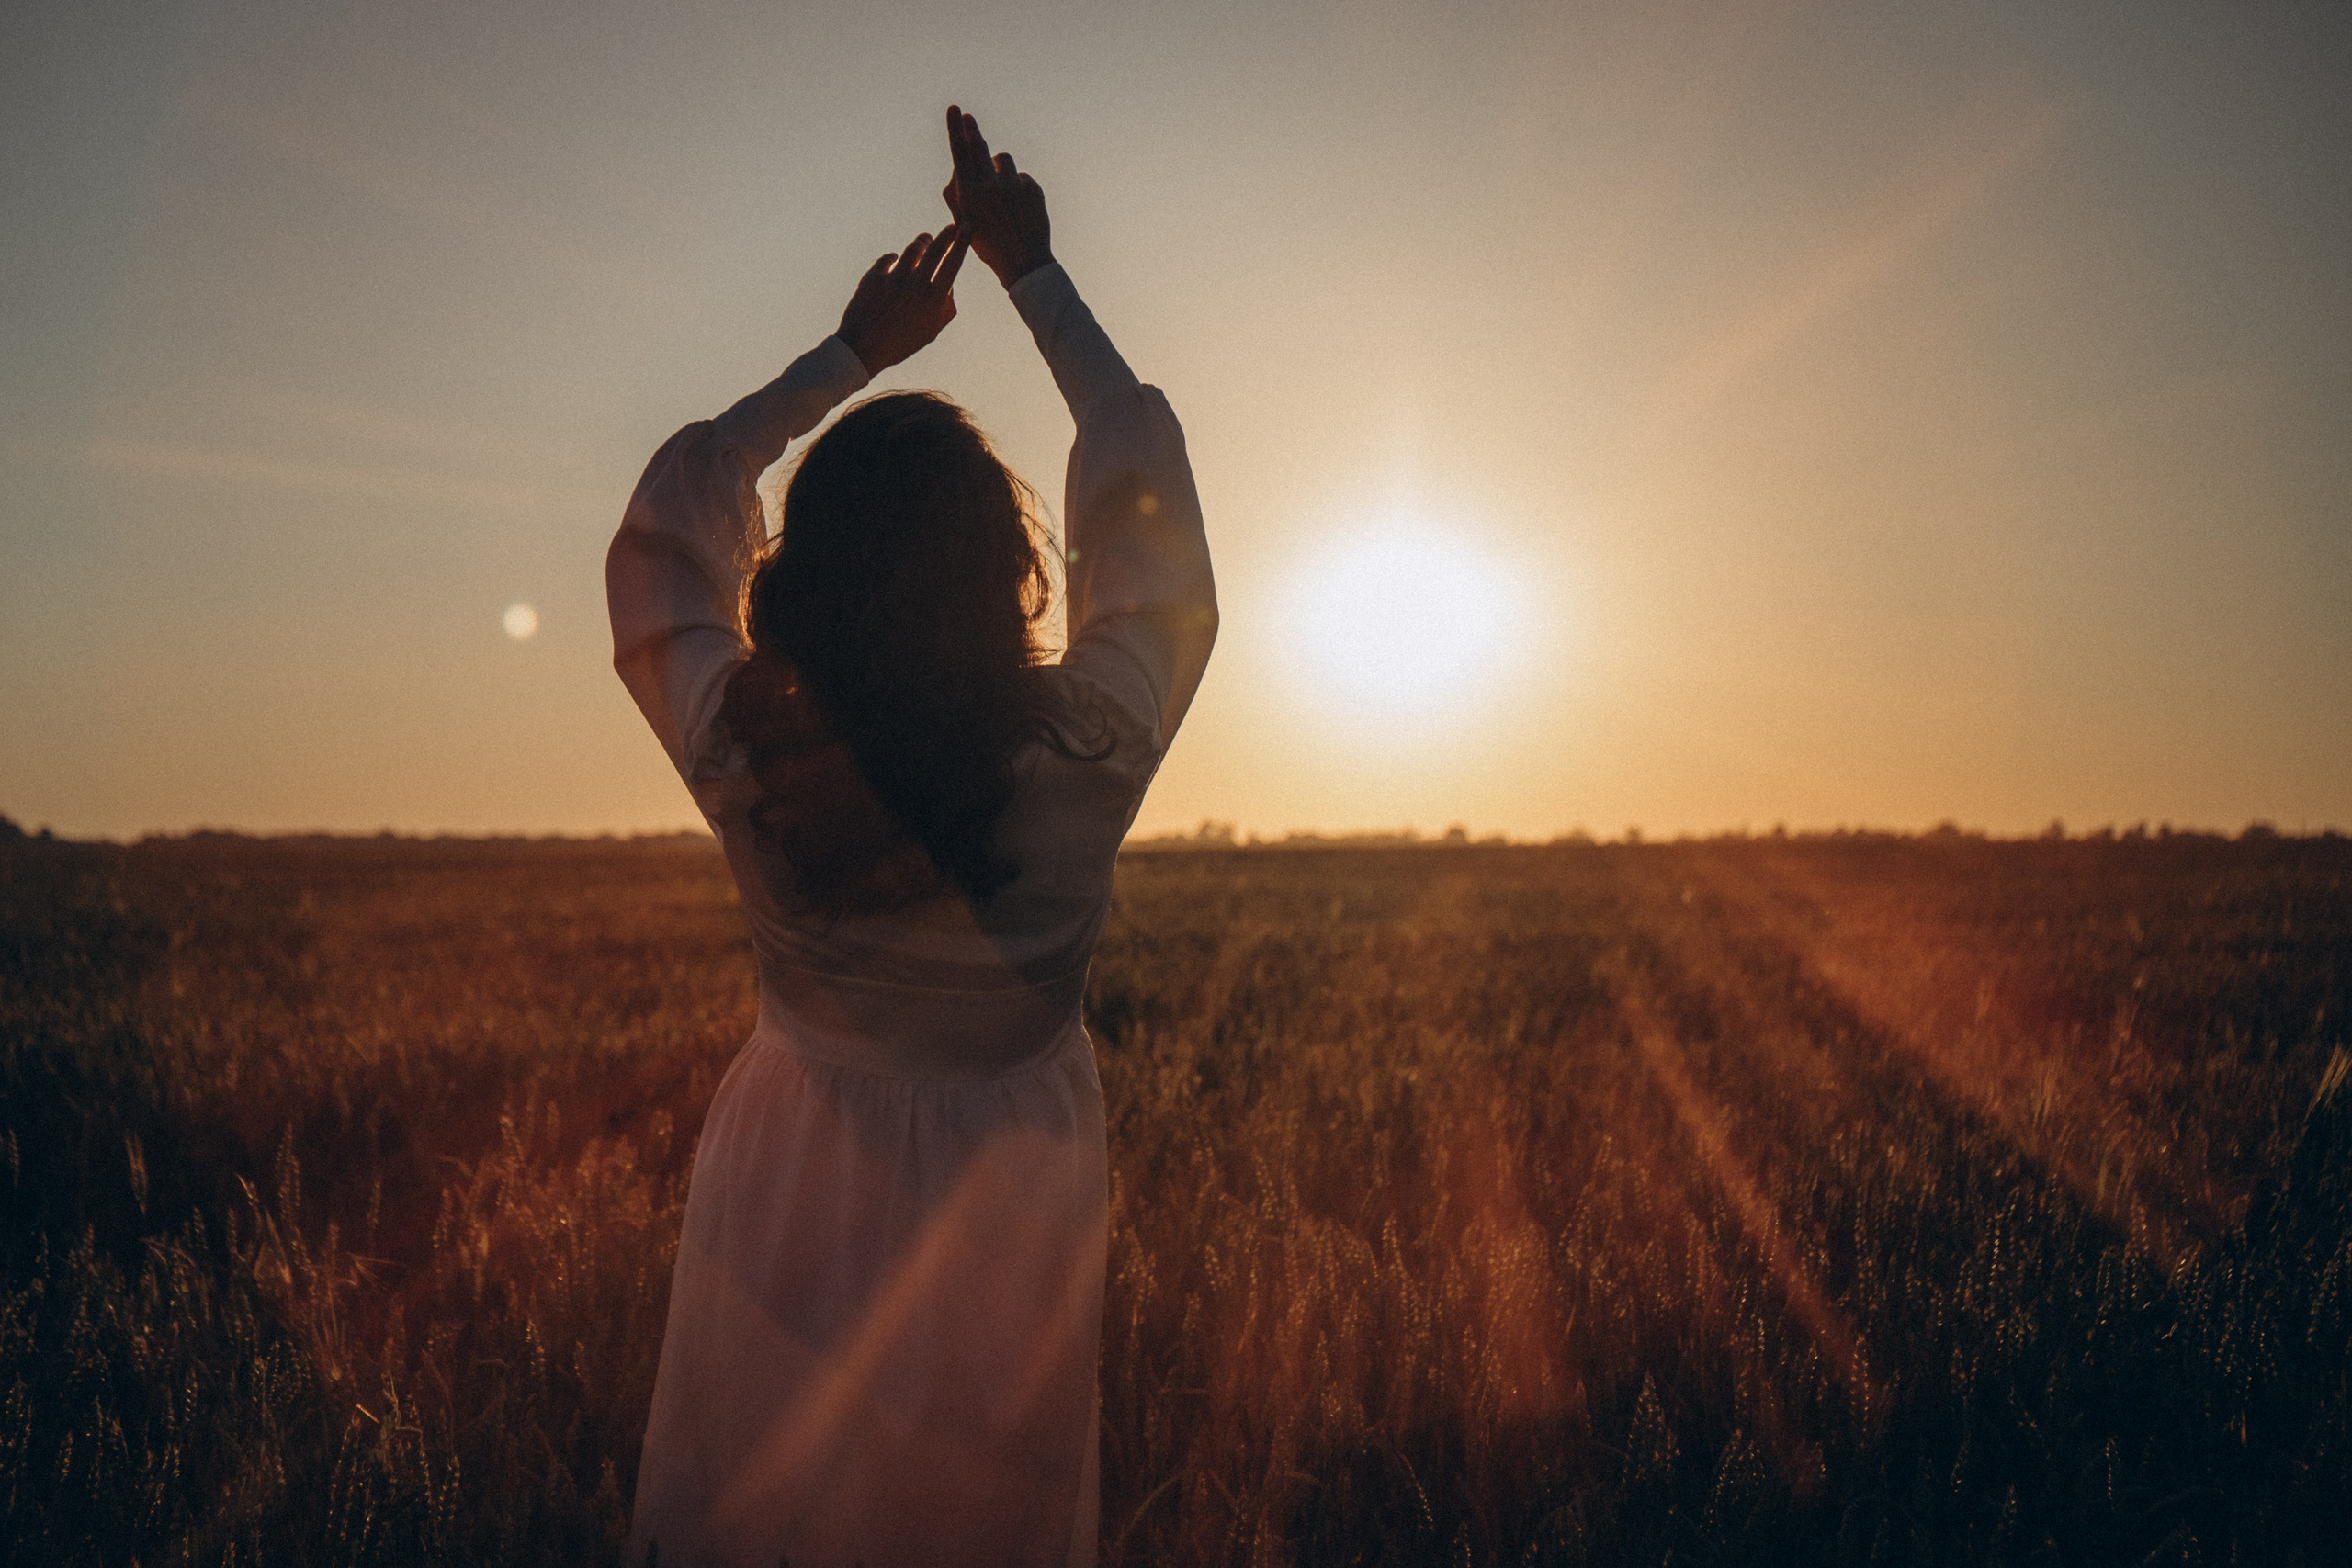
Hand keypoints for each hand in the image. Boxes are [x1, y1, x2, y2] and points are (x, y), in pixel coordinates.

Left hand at [834, 226, 967, 374]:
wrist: (862, 348)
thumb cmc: (900, 344)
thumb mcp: (931, 331)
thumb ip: (946, 308)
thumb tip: (950, 286)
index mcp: (932, 299)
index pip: (952, 263)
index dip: (962, 242)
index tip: (967, 227)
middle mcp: (914, 285)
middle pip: (935, 250)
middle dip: (946, 235)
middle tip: (951, 227)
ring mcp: (893, 279)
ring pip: (912, 250)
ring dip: (922, 243)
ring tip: (926, 240)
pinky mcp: (873, 277)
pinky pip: (888, 259)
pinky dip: (894, 258)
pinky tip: (896, 259)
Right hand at [941, 105, 1052, 289]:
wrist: (1025, 264)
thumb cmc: (989, 245)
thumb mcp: (964, 223)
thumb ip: (956, 194)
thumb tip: (957, 167)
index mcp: (969, 195)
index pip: (959, 153)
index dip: (956, 129)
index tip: (955, 109)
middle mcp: (989, 186)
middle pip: (980, 146)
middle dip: (972, 129)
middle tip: (968, 116)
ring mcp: (1013, 186)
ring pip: (1004, 161)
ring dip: (1001, 170)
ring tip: (1003, 193)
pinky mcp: (1032, 189)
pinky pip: (1023, 177)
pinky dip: (1019, 187)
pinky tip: (1020, 209)